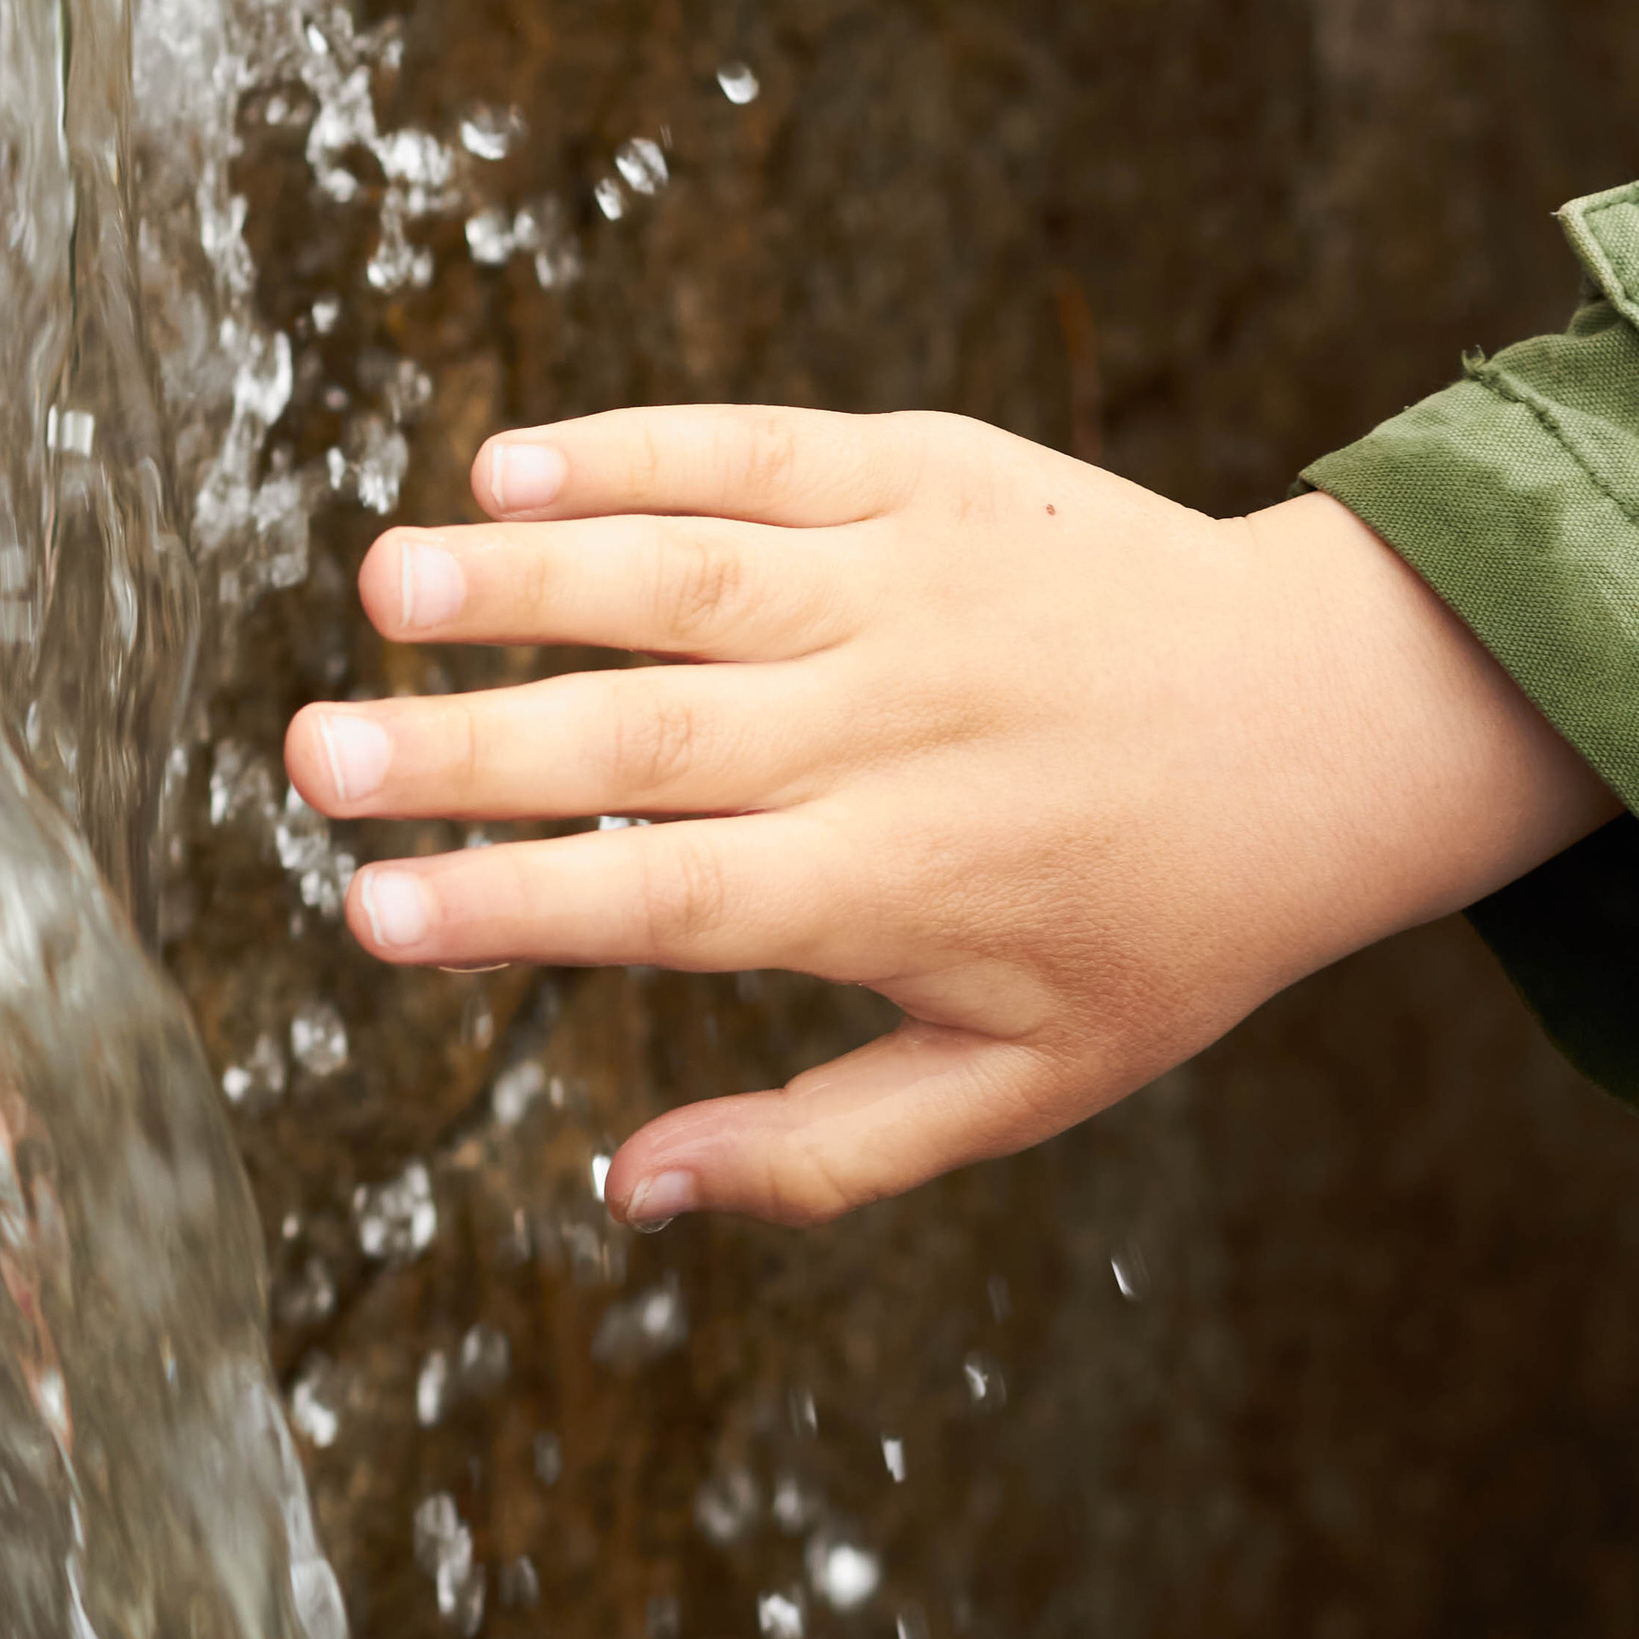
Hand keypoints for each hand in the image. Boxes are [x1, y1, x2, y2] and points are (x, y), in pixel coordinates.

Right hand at [285, 408, 1615, 1223]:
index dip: (512, 906)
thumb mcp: (1027, 1085)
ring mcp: (908, 586)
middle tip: (307, 751)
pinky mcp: (929, 474)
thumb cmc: (1162, 925)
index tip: (369, 915)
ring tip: (383, 585)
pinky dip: (636, 449)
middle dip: (465, 750)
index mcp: (894, 885)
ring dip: (525, 575)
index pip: (666, 902)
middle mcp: (889, 729)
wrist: (1331, 722)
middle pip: (645, 740)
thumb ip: (824, 1147)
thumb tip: (628, 1188)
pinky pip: (759, 451)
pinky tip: (512, 459)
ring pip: (685, 575)